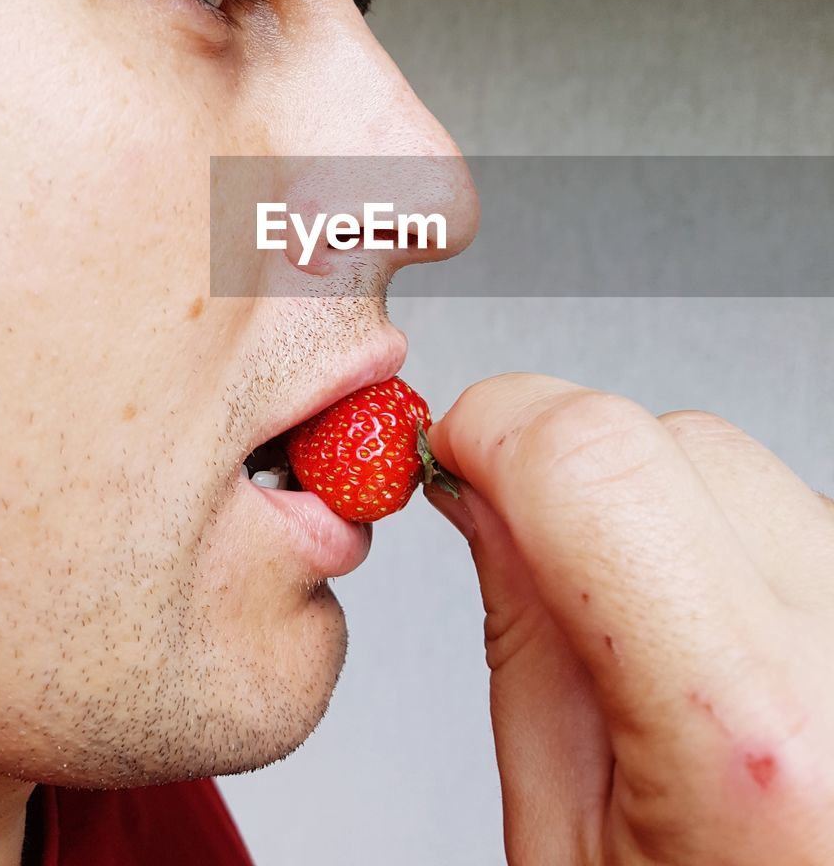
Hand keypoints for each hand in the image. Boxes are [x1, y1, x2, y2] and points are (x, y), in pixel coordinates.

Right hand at [425, 373, 833, 865]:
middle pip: (673, 439)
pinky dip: (727, 541)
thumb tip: (482, 489)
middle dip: (572, 471)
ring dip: (658, 507)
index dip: (496, 424)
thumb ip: (522, 637)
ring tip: (648, 634)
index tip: (457, 450)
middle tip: (537, 556)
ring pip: (738, 464)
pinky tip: (720, 642)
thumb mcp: (566, 838)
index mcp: (750, 730)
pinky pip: (793, 512)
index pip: (594, 457)